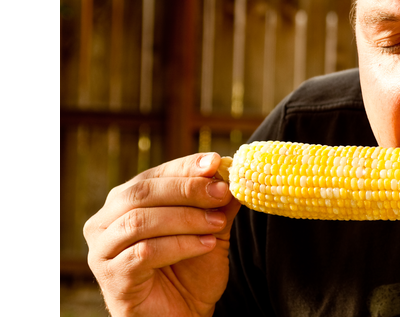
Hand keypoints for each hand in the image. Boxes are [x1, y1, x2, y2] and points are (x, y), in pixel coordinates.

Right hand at [83, 153, 240, 316]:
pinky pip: (144, 253)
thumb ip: (217, 202)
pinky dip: (179, 245)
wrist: (184, 315)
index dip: (186, 166)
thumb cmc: (191, 271)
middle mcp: (106, 221)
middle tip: (221, 192)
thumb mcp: (211, 230)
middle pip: (143, 193)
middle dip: (187, 189)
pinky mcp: (112, 277)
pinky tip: (206, 245)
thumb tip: (232, 169)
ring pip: (141, 221)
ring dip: (185, 218)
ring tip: (217, 223)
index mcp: (125, 202)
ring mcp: (103, 250)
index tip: (215, 162)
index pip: (155, 174)